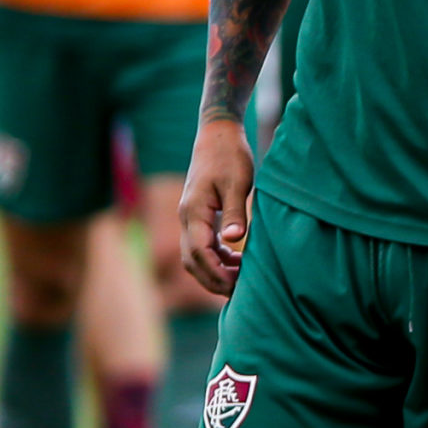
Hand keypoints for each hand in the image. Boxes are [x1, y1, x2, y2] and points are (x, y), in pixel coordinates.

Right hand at [179, 117, 256, 296]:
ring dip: (214, 270)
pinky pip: (201, 245)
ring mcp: (189, 217)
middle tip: (238, 293)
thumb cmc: (230, 156)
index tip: (235, 286)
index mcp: (194, 211)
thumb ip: (236, 211)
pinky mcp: (198, 215)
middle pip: (191, 260)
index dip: (215, 273)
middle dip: (212, 279)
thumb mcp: (238, 182)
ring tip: (241, 279)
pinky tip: (236, 261)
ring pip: (194, 255)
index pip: (198, 252)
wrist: (217, 134)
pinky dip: (216, 258)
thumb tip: (234, 240)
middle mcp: (186, 217)